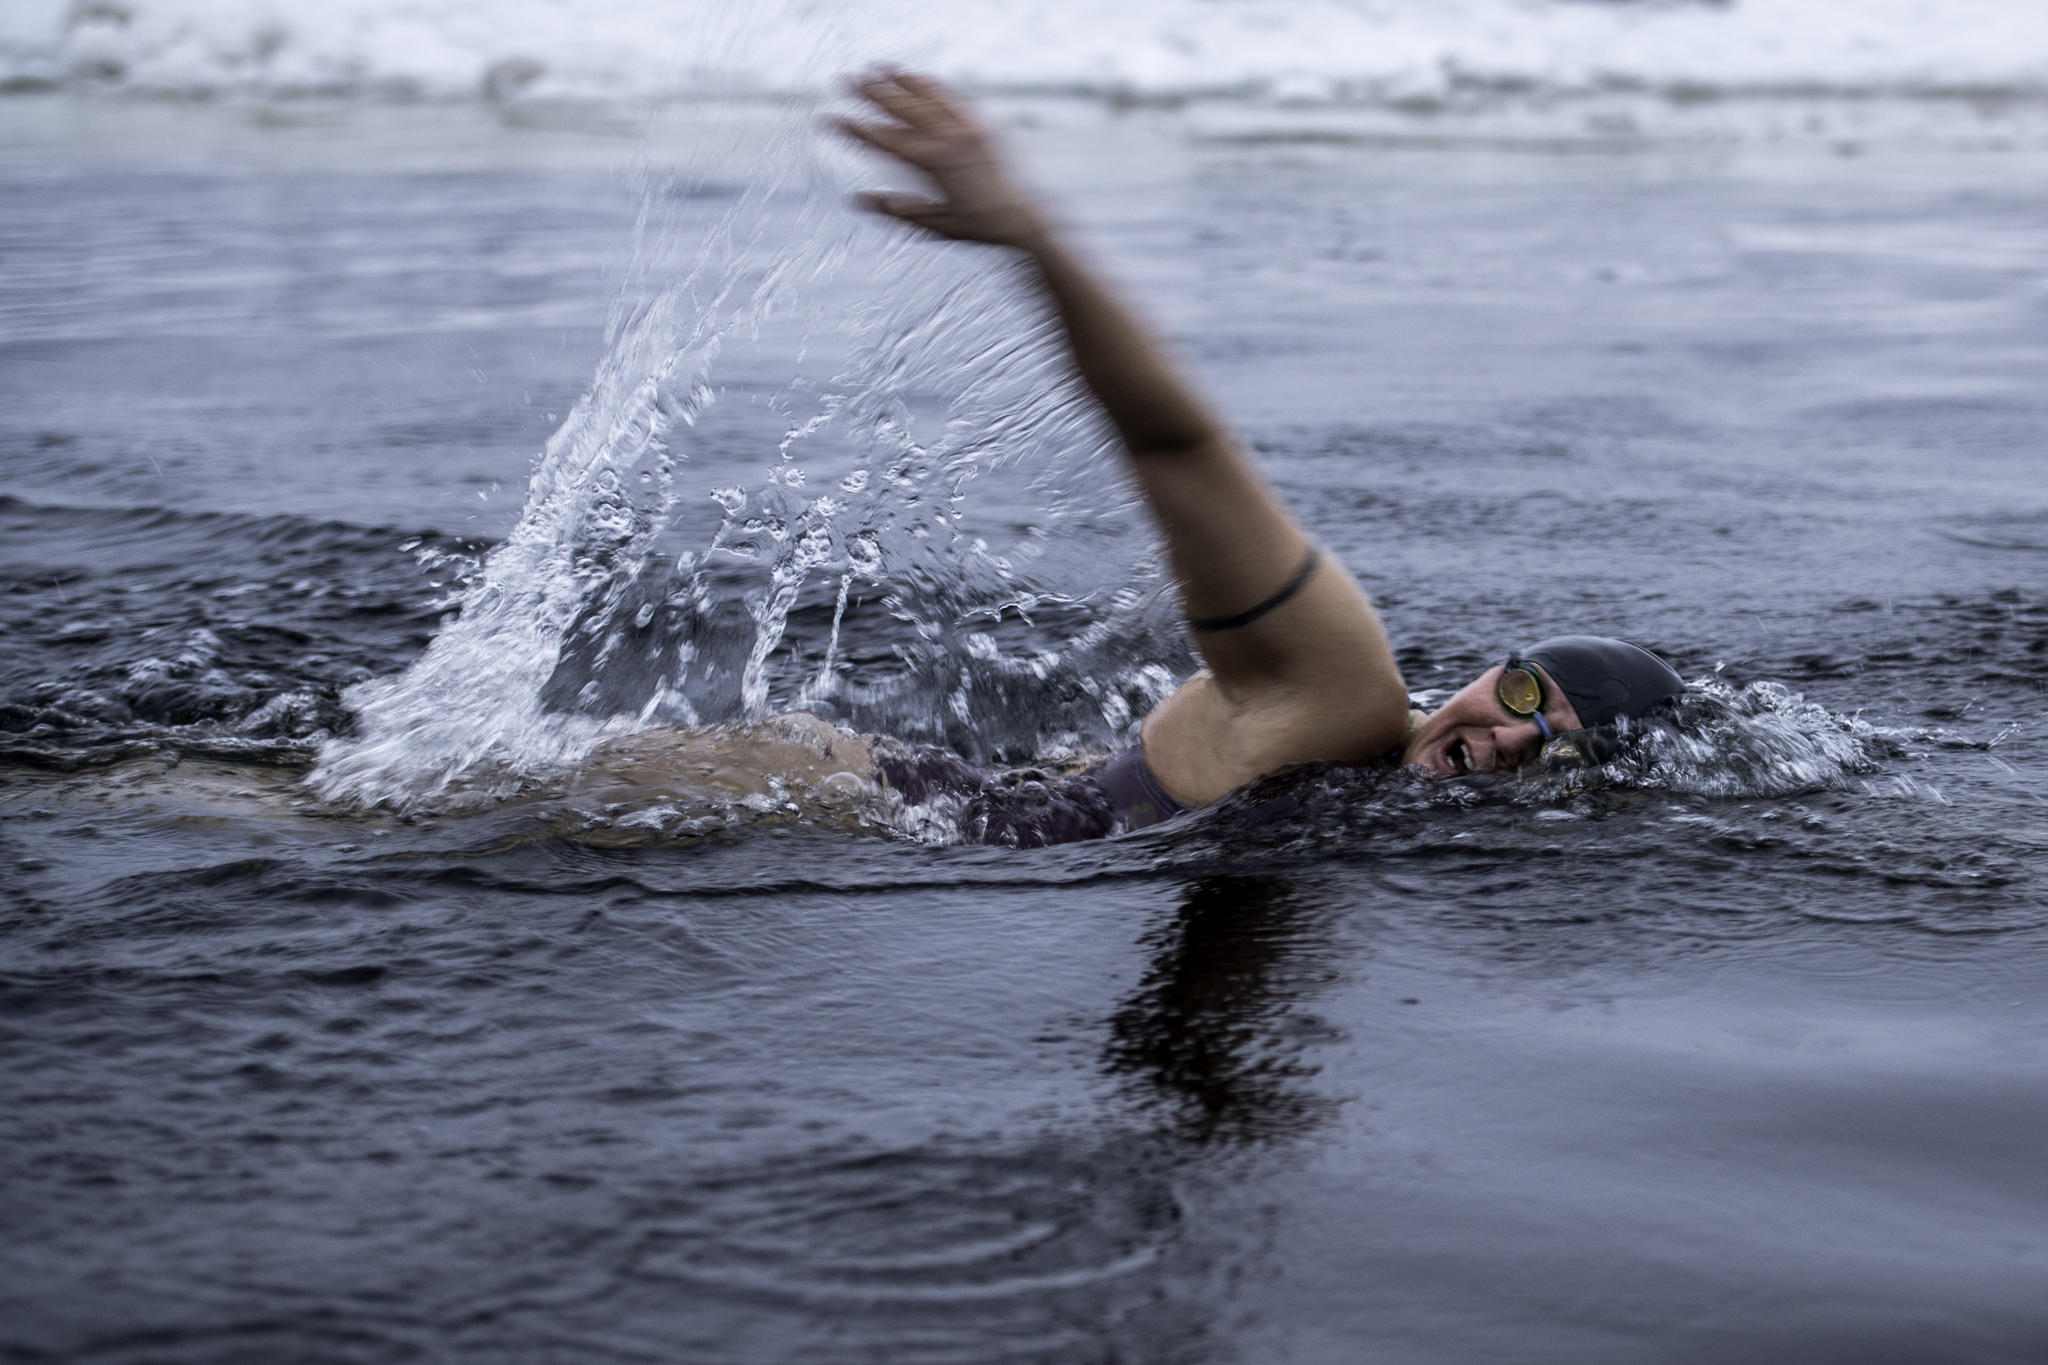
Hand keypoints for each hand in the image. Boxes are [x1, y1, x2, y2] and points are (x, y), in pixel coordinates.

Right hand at [832, 70, 1049, 249]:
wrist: (1025, 218)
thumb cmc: (981, 226)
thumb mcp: (935, 224)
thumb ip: (897, 210)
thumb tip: (860, 200)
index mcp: (934, 164)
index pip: (886, 140)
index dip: (858, 130)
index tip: (834, 120)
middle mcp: (951, 139)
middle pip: (904, 108)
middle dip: (873, 93)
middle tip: (849, 81)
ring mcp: (969, 128)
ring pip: (928, 95)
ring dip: (902, 81)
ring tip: (880, 69)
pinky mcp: (984, 125)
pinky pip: (953, 97)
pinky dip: (933, 86)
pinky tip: (920, 80)